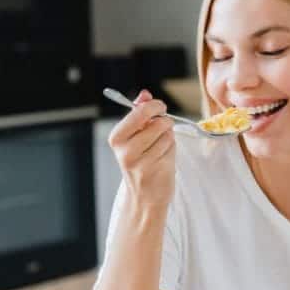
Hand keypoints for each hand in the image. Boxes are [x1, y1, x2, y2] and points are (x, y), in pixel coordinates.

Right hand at [108, 90, 175, 211]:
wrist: (144, 195)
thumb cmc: (141, 160)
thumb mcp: (135, 135)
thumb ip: (140, 113)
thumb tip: (145, 94)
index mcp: (117, 137)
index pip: (140, 111)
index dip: (155, 106)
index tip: (160, 107)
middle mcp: (126, 150)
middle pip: (158, 122)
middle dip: (165, 122)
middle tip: (162, 128)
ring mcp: (141, 161)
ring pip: (167, 135)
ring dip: (168, 139)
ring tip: (160, 148)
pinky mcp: (156, 170)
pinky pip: (172, 148)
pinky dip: (171, 150)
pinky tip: (163, 158)